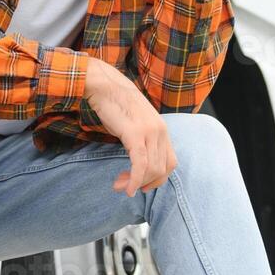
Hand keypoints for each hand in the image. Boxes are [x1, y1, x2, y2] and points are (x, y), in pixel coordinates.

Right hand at [84, 58, 178, 196]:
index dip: (158, 179)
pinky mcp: (135, 133)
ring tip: (118, 185)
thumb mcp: (135, 123)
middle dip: (144, 184)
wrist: (104, 86)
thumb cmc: (115, 104)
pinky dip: (135, 180)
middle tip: (124, 187)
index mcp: (162, 129)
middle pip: (162, 170)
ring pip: (152, 170)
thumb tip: (138, 160)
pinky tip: (126, 188)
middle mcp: (160, 131)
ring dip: (135, 183)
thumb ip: (142, 138)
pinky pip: (140, 164)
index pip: (170, 163)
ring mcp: (150, 132)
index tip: (141, 185)